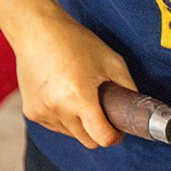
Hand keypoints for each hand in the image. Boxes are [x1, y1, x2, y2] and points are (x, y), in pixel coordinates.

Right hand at [13, 13, 136, 148]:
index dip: (115, 137)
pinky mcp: (31, 112)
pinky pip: (57, 127)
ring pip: (73, 135)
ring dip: (81, 125)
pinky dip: (65, 119)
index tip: (119, 129)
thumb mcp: (113, 63)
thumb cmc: (75, 42)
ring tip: (81, 98)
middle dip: (99, 131)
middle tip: (103, 112)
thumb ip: (129, 90)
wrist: (36, 30)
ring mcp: (42, 112)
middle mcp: (57, 108)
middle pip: (89, 141)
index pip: (102, 138)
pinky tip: (64, 97)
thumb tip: (139, 110)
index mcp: (78, 98)